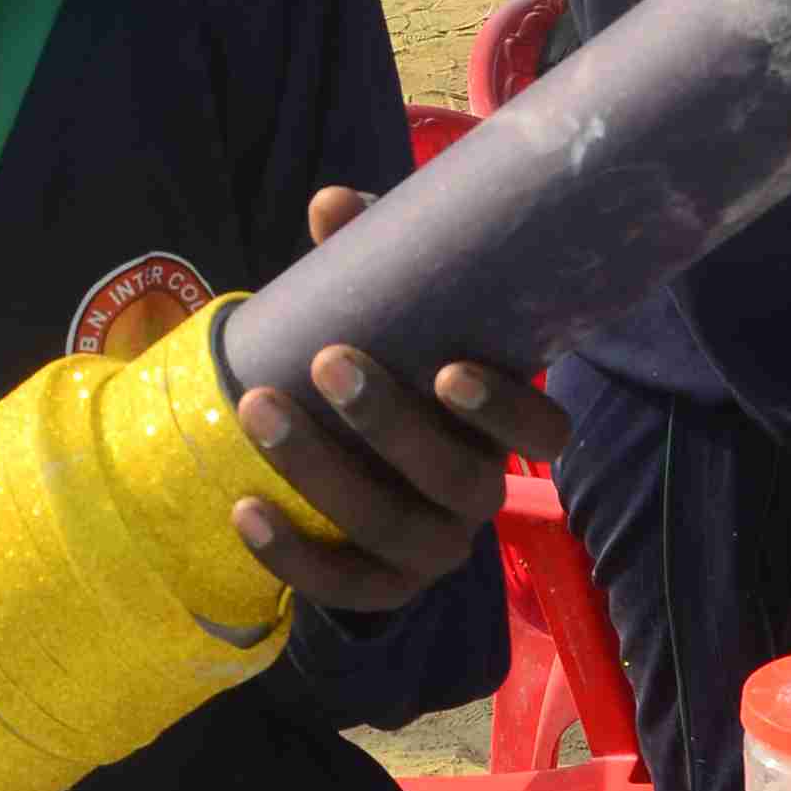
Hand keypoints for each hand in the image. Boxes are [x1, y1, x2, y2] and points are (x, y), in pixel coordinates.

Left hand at [226, 185, 566, 613]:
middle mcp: (481, 493)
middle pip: (457, 480)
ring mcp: (435, 548)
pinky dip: (293, 555)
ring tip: (255, 408)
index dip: (507, 410)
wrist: (368, 473)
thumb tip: (330, 203)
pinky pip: (345, 587)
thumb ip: (372, 262)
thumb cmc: (393, 368)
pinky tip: (243, 509)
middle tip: (326, 361)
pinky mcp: (383, 587)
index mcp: (502, 428)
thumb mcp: (391, 316)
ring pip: (392, 528)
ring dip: (321, 472)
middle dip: (388, 423)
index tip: (448, 369)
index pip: (547, 434)